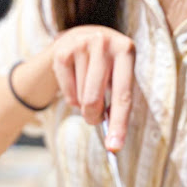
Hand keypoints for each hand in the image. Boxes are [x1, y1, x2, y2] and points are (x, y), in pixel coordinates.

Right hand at [52, 25, 135, 151]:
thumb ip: (118, 104)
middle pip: (94, 100)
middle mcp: (104, 43)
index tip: (114, 147)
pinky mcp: (61, 51)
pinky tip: (75, 82)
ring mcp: (80, 44)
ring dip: (82, 105)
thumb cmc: (106, 68)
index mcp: (126, 50)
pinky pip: (66, 93)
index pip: (123, 96)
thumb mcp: (118, 77)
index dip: (119, 124)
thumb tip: (113, 142)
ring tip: (87, 89)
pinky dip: (71, 98)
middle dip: (93, 117)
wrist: (79, 39)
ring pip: (79, 99)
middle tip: (95, 118)